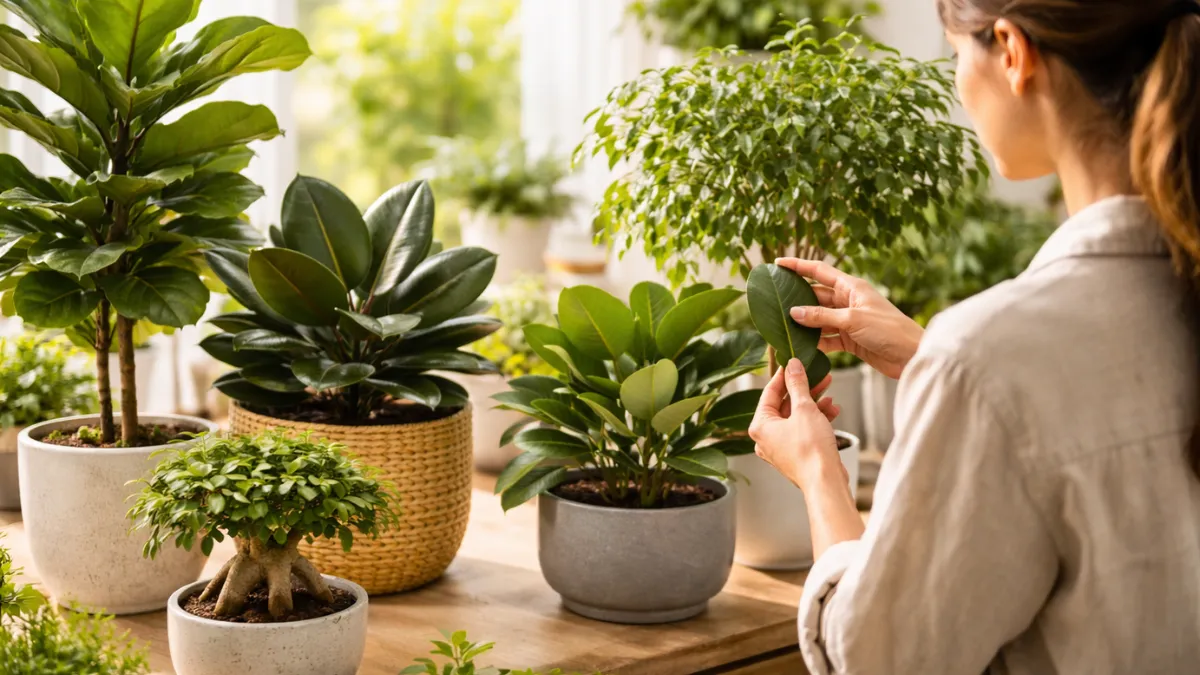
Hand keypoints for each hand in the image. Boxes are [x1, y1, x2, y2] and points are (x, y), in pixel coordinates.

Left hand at [748, 359, 846, 490]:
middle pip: (784, 405)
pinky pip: (803, 430)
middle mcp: (766, 438)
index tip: (793, 363)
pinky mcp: (795, 454)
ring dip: (814, 404)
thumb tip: (793, 366)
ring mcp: (780, 448)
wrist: (825, 481)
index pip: (769, 393)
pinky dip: (816, 420)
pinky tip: (833, 410)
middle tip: (818, 376)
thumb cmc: (811, 450)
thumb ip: (798, 384)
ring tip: (829, 393)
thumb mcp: (804, 409)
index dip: (784, 376)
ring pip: (796, 418)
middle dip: (804, 390)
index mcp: (760, 426)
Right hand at [775, 258, 923, 379]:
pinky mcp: (850, 340)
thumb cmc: (890, 330)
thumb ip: (822, 317)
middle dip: (796, 299)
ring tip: (782, 327)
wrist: (912, 355)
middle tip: (773, 302)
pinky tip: (801, 346)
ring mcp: (848, 321)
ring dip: (804, 324)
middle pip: (816, 296)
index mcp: (851, 287)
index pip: (819, 271)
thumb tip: (794, 312)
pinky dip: (815, 342)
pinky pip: (826, 338)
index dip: (798, 266)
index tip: (778, 264)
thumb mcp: (852, 320)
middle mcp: (848, 301)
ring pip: (819, 319)